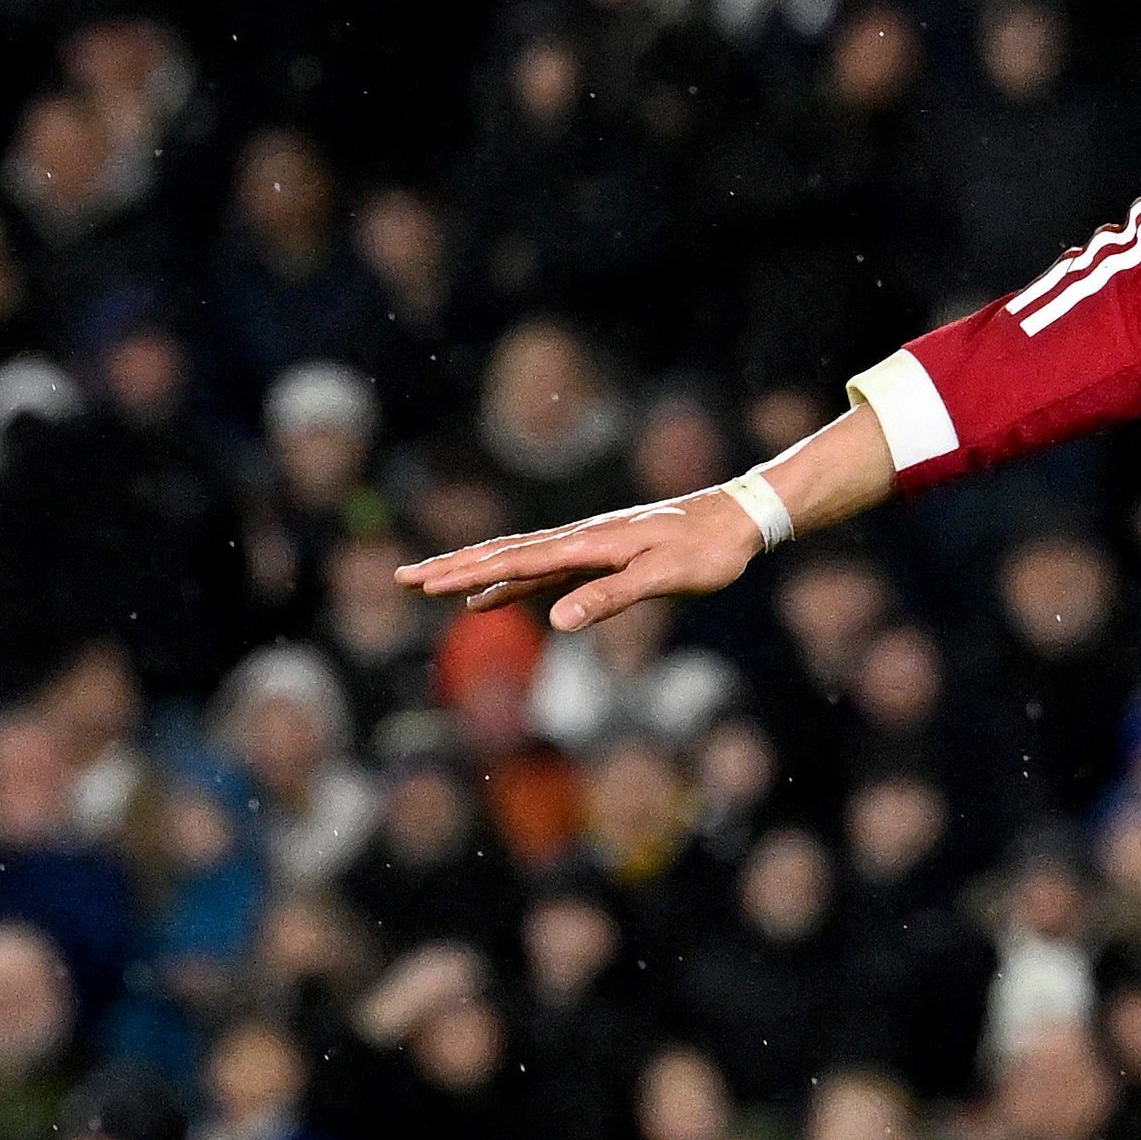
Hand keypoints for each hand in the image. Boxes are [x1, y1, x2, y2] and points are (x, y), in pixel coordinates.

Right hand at [399, 486, 766, 629]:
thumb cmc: (707, 551)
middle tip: (403, 579)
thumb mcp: (664, 579)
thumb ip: (611, 599)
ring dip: (471, 571)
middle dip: (452, 567)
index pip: (515, 560)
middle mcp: (579, 539)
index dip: (468, 574)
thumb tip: (556, 622)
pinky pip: (540, 568)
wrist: (737, 518)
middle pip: (502, 553)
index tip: (425, 584)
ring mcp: (585, 545)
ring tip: (429, 585)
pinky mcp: (597, 554)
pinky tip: (489, 596)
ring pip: (515, 558)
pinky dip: (507, 580)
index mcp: (588, 544)